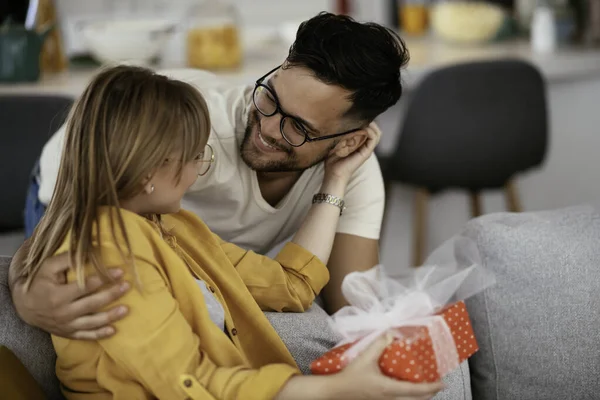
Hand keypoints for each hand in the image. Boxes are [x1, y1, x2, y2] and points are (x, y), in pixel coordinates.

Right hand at [11, 252, 129, 339]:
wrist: (24, 306)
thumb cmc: (39, 282)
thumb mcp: (48, 267)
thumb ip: (68, 259)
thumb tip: (91, 251)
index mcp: (58, 295)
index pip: (86, 286)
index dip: (104, 278)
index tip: (120, 271)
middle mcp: (63, 313)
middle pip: (92, 304)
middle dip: (111, 295)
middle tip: (127, 286)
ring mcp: (66, 325)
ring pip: (91, 322)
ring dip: (110, 316)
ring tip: (126, 309)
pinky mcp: (68, 333)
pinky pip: (85, 336)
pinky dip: (99, 335)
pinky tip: (113, 330)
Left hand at [324, 122, 381, 182]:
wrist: (333, 174)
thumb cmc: (332, 160)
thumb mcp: (336, 142)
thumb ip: (340, 133)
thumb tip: (340, 120)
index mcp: (358, 142)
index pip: (368, 127)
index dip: (365, 120)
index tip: (356, 114)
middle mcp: (364, 145)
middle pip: (375, 129)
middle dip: (369, 120)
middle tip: (359, 116)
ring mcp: (367, 149)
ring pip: (377, 133)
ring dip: (371, 125)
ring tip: (362, 121)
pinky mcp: (366, 153)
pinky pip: (374, 138)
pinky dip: (370, 131)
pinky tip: (363, 128)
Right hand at [327, 335, 444, 399]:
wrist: (337, 391)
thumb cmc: (351, 376)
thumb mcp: (365, 358)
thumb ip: (378, 344)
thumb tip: (391, 333)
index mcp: (389, 389)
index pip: (416, 391)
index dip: (431, 388)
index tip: (443, 383)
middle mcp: (390, 399)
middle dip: (429, 394)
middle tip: (437, 385)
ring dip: (419, 397)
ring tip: (426, 388)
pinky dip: (409, 397)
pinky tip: (406, 390)